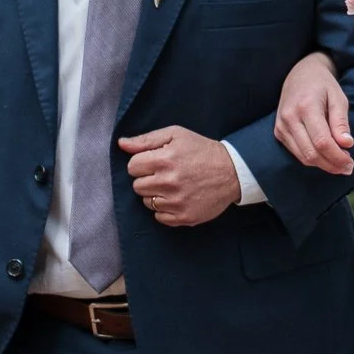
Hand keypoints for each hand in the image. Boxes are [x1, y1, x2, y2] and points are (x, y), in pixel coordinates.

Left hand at [120, 125, 241, 226]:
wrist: (232, 171)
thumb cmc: (202, 150)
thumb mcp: (176, 135)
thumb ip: (146, 140)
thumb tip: (122, 144)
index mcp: (164, 159)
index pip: (132, 167)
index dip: (142, 163)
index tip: (155, 162)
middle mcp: (168, 182)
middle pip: (137, 186)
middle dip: (148, 179)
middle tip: (165, 174)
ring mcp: (176, 202)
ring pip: (147, 202)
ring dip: (156, 195)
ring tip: (173, 186)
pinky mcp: (184, 216)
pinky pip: (159, 217)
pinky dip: (165, 209)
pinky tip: (177, 198)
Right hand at [275, 51, 352, 173]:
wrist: (300, 74)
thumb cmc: (322, 85)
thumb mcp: (338, 97)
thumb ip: (341, 121)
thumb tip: (347, 144)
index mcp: (306, 107)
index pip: (322, 141)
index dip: (337, 157)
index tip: (351, 163)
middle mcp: (290, 118)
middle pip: (311, 153)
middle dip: (332, 165)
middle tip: (348, 168)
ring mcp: (281, 126)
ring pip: (303, 157)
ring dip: (323, 165)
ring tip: (340, 165)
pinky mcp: (279, 132)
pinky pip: (297, 153)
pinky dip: (312, 159)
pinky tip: (326, 157)